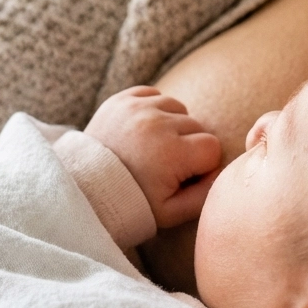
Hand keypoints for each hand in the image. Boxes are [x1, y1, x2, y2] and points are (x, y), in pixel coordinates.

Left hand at [85, 87, 221, 227]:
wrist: (85, 189)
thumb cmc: (131, 202)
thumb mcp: (171, 213)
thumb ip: (205, 195)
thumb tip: (221, 172)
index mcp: (172, 153)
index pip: (212, 147)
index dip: (202, 165)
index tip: (182, 176)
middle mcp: (157, 124)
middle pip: (197, 126)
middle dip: (188, 145)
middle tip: (165, 165)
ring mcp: (138, 107)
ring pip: (178, 108)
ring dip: (173, 125)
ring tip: (154, 148)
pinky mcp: (122, 98)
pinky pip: (155, 95)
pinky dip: (154, 110)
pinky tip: (143, 132)